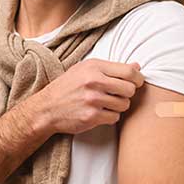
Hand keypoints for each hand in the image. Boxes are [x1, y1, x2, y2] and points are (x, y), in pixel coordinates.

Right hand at [26, 59, 143, 135]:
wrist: (45, 108)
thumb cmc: (66, 87)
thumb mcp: (84, 70)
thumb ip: (110, 68)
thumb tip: (137, 66)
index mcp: (93, 67)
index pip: (129, 72)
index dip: (137, 79)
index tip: (135, 83)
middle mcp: (93, 82)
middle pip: (130, 89)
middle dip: (127, 94)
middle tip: (117, 95)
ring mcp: (92, 100)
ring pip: (124, 105)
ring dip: (118, 106)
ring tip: (105, 104)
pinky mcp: (91, 116)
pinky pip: (115, 117)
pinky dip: (109, 117)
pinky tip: (99, 113)